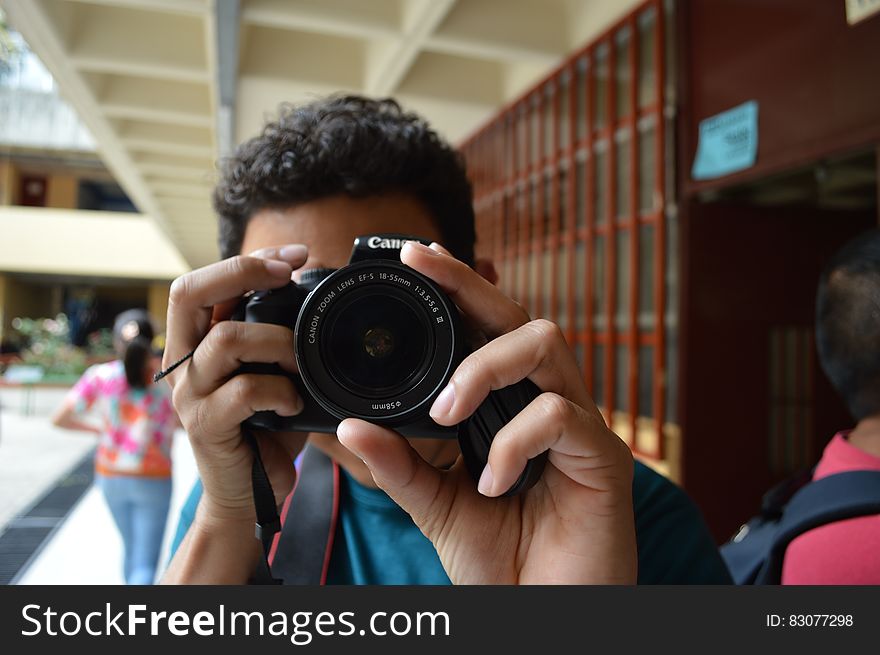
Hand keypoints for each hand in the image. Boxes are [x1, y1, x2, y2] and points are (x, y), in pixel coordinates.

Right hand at [163, 245, 309, 524]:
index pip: (202, 282)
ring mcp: (189, 394)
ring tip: (301, 362)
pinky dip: (280, 391)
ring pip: (226, 340)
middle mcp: (182, 362)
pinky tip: (295, 403)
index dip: (247, 260)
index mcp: (195, 343)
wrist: (249, 495)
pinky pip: (243, 391)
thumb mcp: (271, 372)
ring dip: (278, 342)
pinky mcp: (205, 426)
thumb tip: (314, 289)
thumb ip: (275, 335)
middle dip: (243, 271)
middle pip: (189, 291)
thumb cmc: (266, 429)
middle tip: (289, 274)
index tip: (296, 256)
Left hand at [337, 241, 636, 583]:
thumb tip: (346, 427)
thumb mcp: (437, 508)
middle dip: (470, 285)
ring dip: (487, 367)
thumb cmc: (503, 561)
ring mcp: (580, 427)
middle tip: (423, 263)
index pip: (484, 334)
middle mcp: (547, 405)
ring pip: (546, 345)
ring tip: (448, 413)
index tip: (415, 258)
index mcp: (509, 410)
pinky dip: (515, 442)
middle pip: (519, 318)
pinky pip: (562, 416)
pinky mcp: (605, 456)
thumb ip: (400, 466)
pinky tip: (492, 481)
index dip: (456, 291)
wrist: (545, 616)